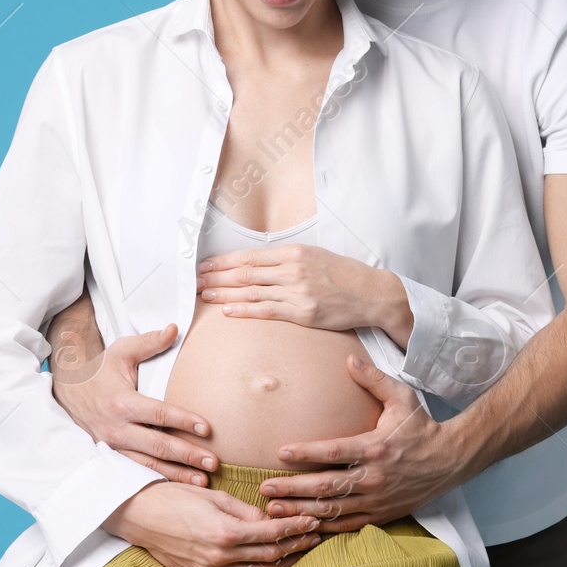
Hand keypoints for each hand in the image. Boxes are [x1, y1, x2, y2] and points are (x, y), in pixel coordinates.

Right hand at [52, 324, 217, 484]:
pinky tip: (179, 484)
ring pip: (148, 464)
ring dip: (176, 474)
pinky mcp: (112, 455)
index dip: (183, 421)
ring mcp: (113, 445)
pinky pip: (137, 471)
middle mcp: (116, 428)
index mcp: (121, 402)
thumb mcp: (121, 351)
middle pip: (157, 445)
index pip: (158, 414)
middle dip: (186, 455)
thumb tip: (174, 329)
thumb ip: (149, 342)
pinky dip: (159, 479)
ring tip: (202, 480)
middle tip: (213, 461)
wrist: (68, 390)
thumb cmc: (100, 369)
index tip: (207, 428)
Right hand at [104, 481, 323, 566]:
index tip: (313, 520)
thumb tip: (271, 519)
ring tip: (298, 555)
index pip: (272, 533)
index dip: (296, 527)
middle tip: (315, 537)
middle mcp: (221, 556)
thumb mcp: (214, 496)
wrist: (139, 515)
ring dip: (282, 566)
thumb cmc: (175, 497)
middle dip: (297, 546)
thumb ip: (245, 511)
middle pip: (270, 555)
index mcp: (226, 531)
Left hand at [196, 244, 410, 341]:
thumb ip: (286, 258)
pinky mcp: (303, 314)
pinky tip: (227, 310)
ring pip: (252, 292)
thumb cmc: (342, 274)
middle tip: (196, 280)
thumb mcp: (314, 255)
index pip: (249, 256)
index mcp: (294, 252)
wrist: (371, 294)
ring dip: (224, 294)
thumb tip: (255, 264)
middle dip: (217, 277)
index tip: (205, 265)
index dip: (224, 261)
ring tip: (204, 295)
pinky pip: (267, 312)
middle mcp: (293, 270)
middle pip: (245, 273)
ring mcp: (297, 293)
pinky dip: (245, 310)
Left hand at [257, 354, 469, 533]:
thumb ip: (374, 380)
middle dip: (293, 488)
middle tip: (265, 487)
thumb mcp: (402, 398)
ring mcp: (378, 500)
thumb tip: (349, 360)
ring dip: (302, 510)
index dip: (305, 453)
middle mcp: (374, 477)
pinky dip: (325, 527)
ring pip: (334, 510)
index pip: (333, 452)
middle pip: (326, 486)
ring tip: (274, 509)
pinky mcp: (382, 514)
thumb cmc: (422, 426)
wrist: (451, 460)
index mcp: (375, 447)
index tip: (280, 452)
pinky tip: (303, 525)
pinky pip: (349, 525)